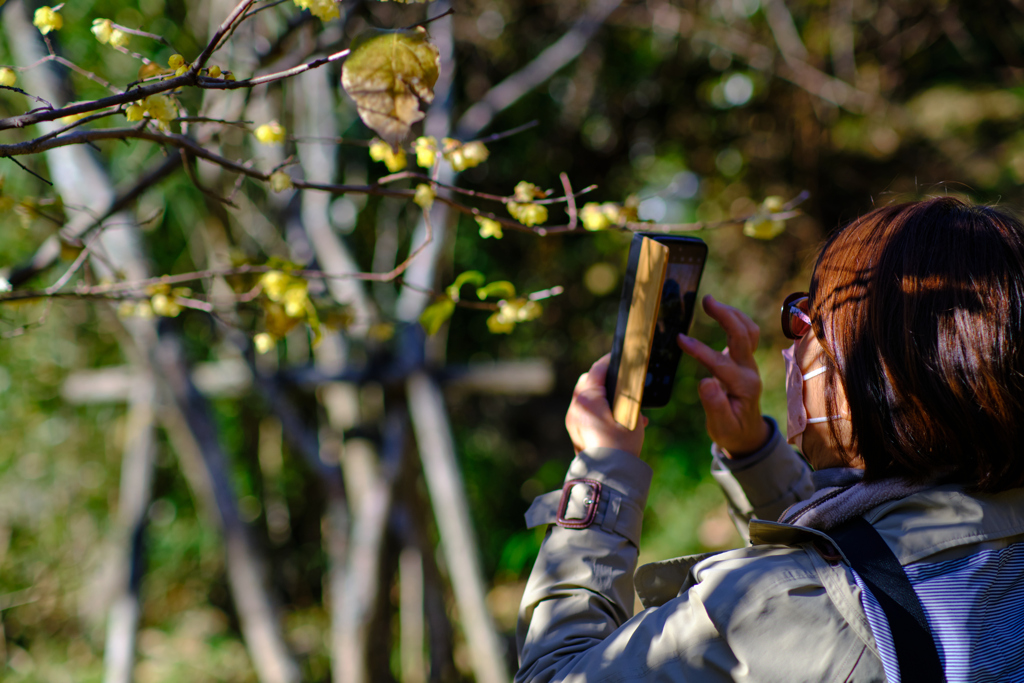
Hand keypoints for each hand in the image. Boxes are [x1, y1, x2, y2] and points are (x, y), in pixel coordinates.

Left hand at [565, 354, 646, 456]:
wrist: (607, 475)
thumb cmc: (621, 445)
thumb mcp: (631, 415)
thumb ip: (628, 395)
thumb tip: (629, 382)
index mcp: (587, 399)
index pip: (597, 369)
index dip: (610, 361)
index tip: (622, 357)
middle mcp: (576, 407)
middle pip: (589, 381)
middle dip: (606, 380)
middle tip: (624, 382)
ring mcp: (573, 419)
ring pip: (588, 397)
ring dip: (605, 396)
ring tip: (628, 408)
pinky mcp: (576, 431)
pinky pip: (587, 411)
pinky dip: (601, 410)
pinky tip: (620, 421)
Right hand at [677, 294, 769, 457]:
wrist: (747, 434)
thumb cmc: (731, 431)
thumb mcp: (721, 426)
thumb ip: (714, 405)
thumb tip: (705, 382)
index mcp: (743, 387)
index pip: (721, 363)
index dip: (700, 350)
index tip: (680, 339)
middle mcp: (749, 371)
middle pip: (743, 336)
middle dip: (725, 316)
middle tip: (706, 299)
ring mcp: (749, 364)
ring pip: (748, 330)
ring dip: (732, 313)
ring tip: (710, 301)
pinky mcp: (744, 360)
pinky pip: (746, 333)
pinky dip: (734, 319)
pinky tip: (719, 312)